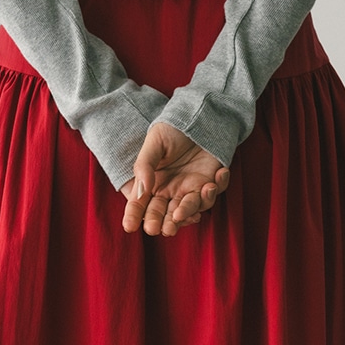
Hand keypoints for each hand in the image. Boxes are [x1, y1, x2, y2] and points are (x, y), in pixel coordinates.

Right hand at [120, 121, 230, 236]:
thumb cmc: (172, 129)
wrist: (198, 115)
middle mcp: (170, 191)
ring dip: (187, 212)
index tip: (129, 227)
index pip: (140, 204)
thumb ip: (145, 166)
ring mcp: (191, 189)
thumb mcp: (155, 142)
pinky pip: (213, 194)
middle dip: (163, 223)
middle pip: (165, 214)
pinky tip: (212, 182)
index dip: (134, 216)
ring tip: (181, 212)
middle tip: (162, 229)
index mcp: (152, 184)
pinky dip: (215, 190)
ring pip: (190, 208)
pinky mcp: (209, 184)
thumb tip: (142, 190)